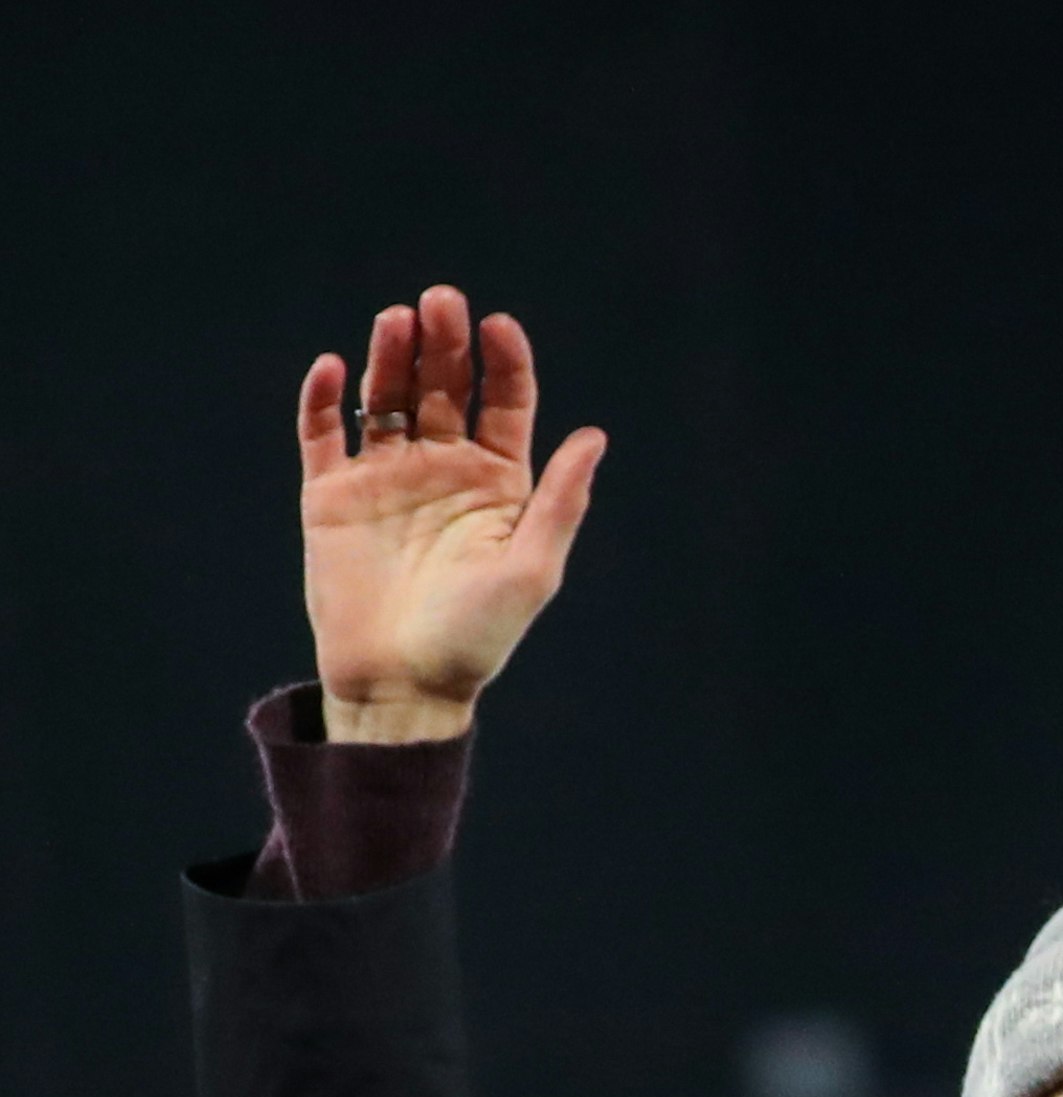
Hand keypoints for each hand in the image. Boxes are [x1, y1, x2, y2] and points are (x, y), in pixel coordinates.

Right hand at [297, 286, 605, 743]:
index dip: (504, 362)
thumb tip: (595, 434)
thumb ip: (560, 500)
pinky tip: (331, 367)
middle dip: (444, 343)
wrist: (401, 684)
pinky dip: (323, 398)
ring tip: (396, 320)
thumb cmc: (476, 637)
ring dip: (390, 355)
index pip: (506, 404)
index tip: (499, 326)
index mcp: (499, 484)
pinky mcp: (331, 494)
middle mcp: (443, 471)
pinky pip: (322, 433)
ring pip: (386, 396)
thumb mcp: (531, 568)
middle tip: (441, 301)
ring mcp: (385, 477)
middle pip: (444, 387)